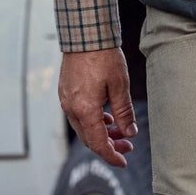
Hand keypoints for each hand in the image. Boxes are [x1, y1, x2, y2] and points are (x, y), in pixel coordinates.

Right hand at [58, 47, 137, 166]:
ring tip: (120, 129)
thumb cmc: (103, 56)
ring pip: (83, 127)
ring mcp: (66, 100)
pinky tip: (105, 116)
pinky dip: (92, 120)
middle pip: (89, 138)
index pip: (98, 144)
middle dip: (109, 145)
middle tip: (127, 145)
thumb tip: (130, 132)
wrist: (85, 33)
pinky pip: (78, 115)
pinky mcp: (65, 92)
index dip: (111, 155)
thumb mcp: (120, 85)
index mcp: (85, 110)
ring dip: (101, 132)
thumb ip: (124, 112)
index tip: (123, 161)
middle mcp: (71, 108)